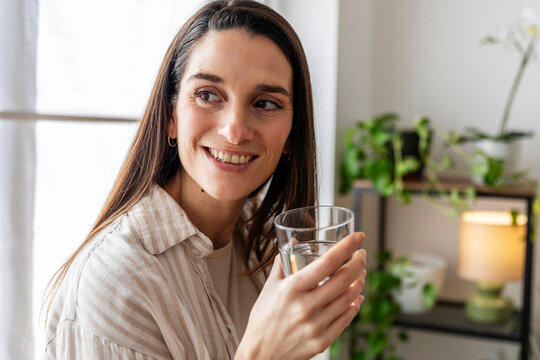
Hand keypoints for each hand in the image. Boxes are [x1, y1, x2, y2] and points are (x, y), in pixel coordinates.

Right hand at [235, 232, 366, 359]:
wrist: (259, 354)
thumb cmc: (263, 319)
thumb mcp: (269, 287)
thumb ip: (282, 263)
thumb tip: (293, 242)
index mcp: (292, 288)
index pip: (327, 263)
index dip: (347, 247)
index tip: (358, 237)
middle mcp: (306, 306)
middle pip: (344, 279)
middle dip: (358, 262)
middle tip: (361, 254)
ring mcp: (316, 325)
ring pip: (349, 298)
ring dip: (359, 282)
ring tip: (360, 273)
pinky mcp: (322, 341)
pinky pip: (346, 318)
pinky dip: (354, 304)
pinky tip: (356, 296)